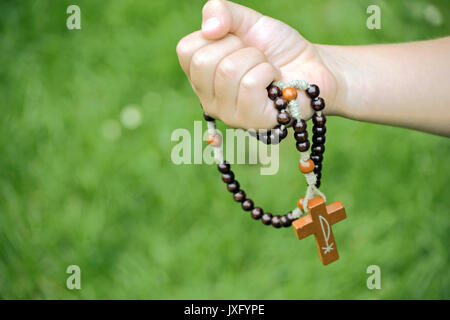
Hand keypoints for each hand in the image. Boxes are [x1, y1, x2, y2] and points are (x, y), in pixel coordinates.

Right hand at [176, 0, 338, 128]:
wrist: (311, 65)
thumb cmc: (276, 48)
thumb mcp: (246, 21)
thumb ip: (220, 12)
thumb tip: (209, 29)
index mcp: (201, 76)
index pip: (187, 50)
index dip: (217, 36)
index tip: (238, 43)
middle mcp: (208, 99)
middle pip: (204, 62)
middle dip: (239, 48)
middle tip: (256, 57)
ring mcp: (228, 114)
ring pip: (228, 72)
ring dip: (258, 60)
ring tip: (268, 71)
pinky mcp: (252, 122)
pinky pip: (249, 85)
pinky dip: (269, 73)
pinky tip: (275, 83)